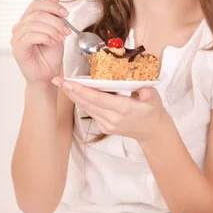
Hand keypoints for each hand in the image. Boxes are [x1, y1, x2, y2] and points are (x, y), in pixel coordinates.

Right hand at [11, 0, 70, 85]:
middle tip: (66, 31)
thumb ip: (55, 13)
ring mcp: (17, 38)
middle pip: (36, 13)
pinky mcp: (18, 49)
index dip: (52, 6)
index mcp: (28, 21)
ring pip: (34, 24)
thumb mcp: (57, 30)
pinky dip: (45, 37)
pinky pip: (30, 36)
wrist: (48, 76)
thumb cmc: (51, 56)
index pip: (36, 4)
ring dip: (52, 30)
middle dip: (55, 21)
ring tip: (60, 39)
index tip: (66, 14)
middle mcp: (20, 27)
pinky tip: (52, 43)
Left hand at [53, 78, 170, 142]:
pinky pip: (91, 112)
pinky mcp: (104, 126)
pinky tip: (75, 93)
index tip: (68, 83)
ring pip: (86, 108)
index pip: (97, 98)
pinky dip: (82, 101)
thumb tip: (144, 90)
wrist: (152, 132)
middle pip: (87, 103)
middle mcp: (112, 118)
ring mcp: (107, 124)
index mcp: (123, 109)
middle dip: (70, 91)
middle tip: (56, 80)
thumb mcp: (155, 100)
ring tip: (62, 84)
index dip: (81, 91)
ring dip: (73, 96)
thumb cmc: (153, 111)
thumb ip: (149, 94)